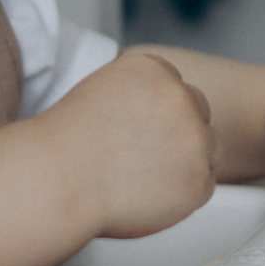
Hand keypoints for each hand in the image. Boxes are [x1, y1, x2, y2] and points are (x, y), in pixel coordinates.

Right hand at [44, 51, 217, 238]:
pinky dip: (182, 194)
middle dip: (180, 133)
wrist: (58, 179)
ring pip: (206, 149)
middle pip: (198, 113)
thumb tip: (153, 111)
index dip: (159, 112)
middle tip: (144, 156)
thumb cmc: (65, 141)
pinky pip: (202, 185)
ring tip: (143, 177)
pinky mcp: (199, 179)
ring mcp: (195, 139)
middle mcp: (182, 97)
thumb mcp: (101, 89)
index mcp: (155, 69)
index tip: (140, 130)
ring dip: (186, 162)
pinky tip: (149, 196)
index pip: (175, 87)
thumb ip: (137, 92)